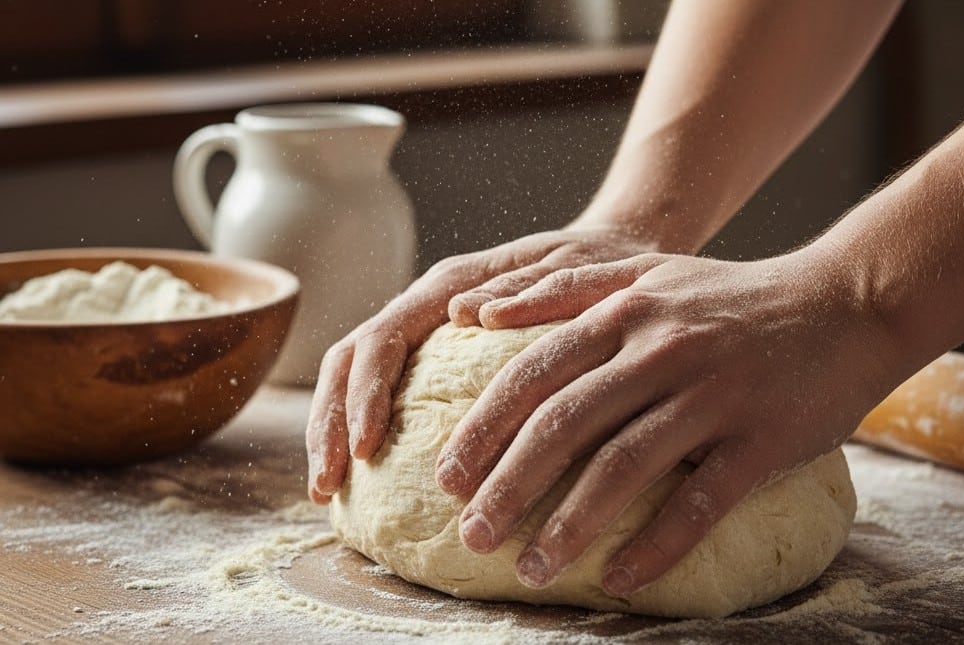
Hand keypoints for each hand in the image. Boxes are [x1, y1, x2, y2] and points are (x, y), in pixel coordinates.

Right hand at [306, 225, 661, 503]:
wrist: (611, 257)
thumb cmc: (596, 266)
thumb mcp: (573, 271)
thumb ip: (524, 288)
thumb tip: (462, 313)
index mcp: (449, 283)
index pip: (385, 336)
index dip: (366, 391)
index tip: (366, 447)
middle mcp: (425, 305)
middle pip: (350, 359)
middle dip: (330, 421)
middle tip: (326, 486)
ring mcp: (426, 332)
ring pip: (353, 376)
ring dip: (333, 431)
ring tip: (326, 491)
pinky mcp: (435, 358)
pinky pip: (382, 392)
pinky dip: (359, 431)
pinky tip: (358, 476)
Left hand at [434, 250, 905, 595]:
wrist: (844, 303)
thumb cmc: (730, 297)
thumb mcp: (646, 271)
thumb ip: (564, 287)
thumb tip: (477, 310)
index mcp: (626, 311)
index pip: (534, 372)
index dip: (483, 428)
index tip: (446, 478)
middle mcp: (662, 350)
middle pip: (566, 424)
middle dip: (509, 485)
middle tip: (471, 535)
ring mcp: (714, 396)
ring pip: (624, 467)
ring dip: (568, 524)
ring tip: (530, 568)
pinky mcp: (763, 440)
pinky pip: (700, 502)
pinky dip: (655, 545)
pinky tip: (618, 577)